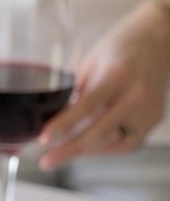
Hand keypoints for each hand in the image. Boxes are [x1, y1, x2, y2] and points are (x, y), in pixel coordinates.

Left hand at [40, 1, 169, 167]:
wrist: (158, 40)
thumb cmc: (120, 47)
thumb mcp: (92, 62)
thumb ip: (77, 90)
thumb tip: (55, 117)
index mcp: (118, 76)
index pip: (86, 106)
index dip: (63, 125)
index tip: (43, 139)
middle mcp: (137, 96)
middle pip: (100, 132)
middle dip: (70, 150)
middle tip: (46, 160)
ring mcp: (149, 111)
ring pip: (114, 143)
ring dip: (86, 151)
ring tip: (60, 155)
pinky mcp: (154, 120)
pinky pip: (127, 143)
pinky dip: (105, 148)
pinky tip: (86, 147)